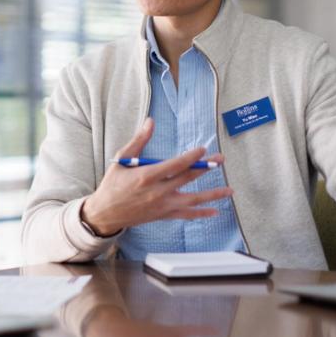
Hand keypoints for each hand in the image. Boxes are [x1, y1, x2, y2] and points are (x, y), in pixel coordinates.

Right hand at [81, 117, 230, 236]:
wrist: (106, 213)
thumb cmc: (113, 184)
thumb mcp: (122, 159)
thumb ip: (139, 141)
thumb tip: (150, 122)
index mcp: (147, 176)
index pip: (175, 165)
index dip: (191, 157)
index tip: (202, 149)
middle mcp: (158, 192)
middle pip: (187, 178)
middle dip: (206, 167)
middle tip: (220, 159)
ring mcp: (162, 205)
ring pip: (193, 199)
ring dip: (213, 194)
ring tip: (229, 190)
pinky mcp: (164, 215)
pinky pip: (186, 215)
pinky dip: (201, 214)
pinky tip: (215, 211)